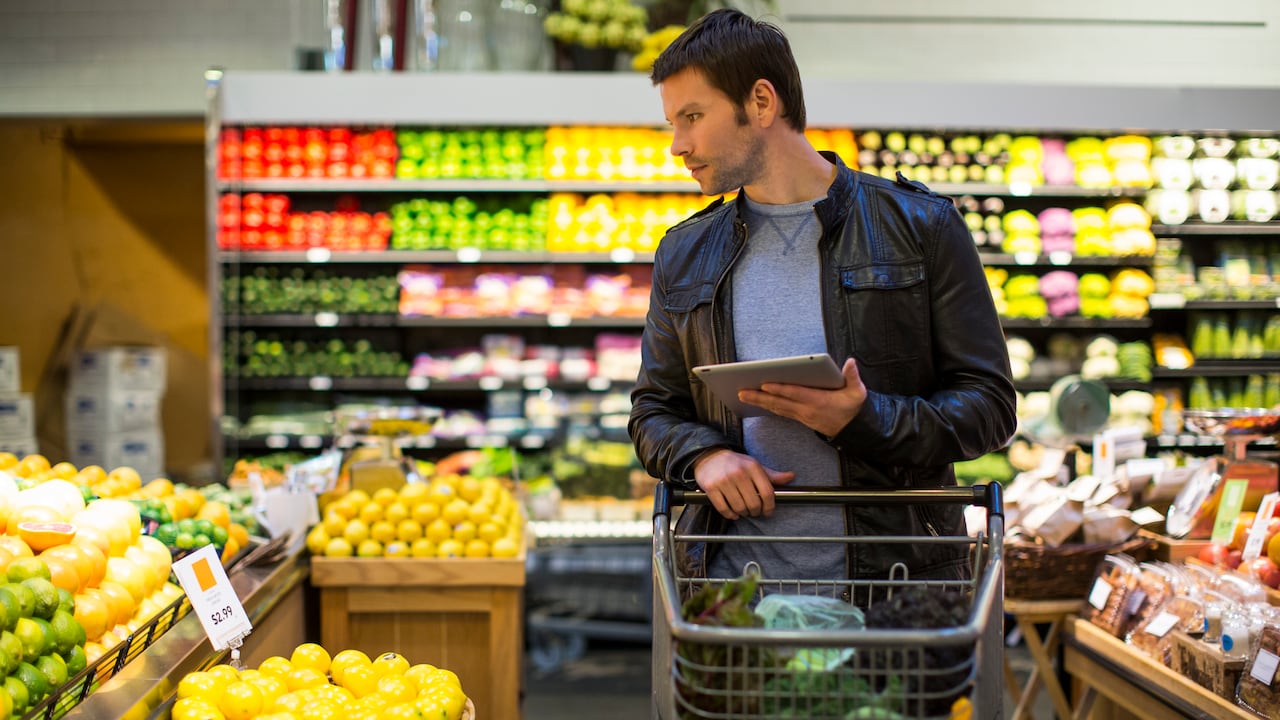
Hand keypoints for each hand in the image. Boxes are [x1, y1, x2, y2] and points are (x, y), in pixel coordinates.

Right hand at [692, 448, 793, 519]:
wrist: (709, 455)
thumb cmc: (735, 463)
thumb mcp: (754, 465)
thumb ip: (772, 474)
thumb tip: (790, 476)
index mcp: (752, 467)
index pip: (767, 492)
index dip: (770, 506)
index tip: (768, 511)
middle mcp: (738, 473)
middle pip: (754, 503)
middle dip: (756, 511)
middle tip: (754, 511)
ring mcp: (724, 480)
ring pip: (739, 507)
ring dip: (743, 513)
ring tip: (743, 511)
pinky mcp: (711, 487)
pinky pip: (723, 508)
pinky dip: (730, 515)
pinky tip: (733, 513)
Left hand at [737, 357, 866, 436]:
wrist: (852, 431)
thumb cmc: (852, 409)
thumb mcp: (858, 393)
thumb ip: (853, 377)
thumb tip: (850, 362)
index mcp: (818, 401)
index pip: (795, 394)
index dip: (780, 389)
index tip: (765, 384)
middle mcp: (806, 409)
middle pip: (779, 403)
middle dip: (759, 397)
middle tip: (741, 392)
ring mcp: (801, 415)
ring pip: (776, 408)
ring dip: (759, 402)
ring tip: (742, 395)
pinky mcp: (798, 417)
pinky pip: (779, 411)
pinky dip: (766, 406)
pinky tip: (755, 401)